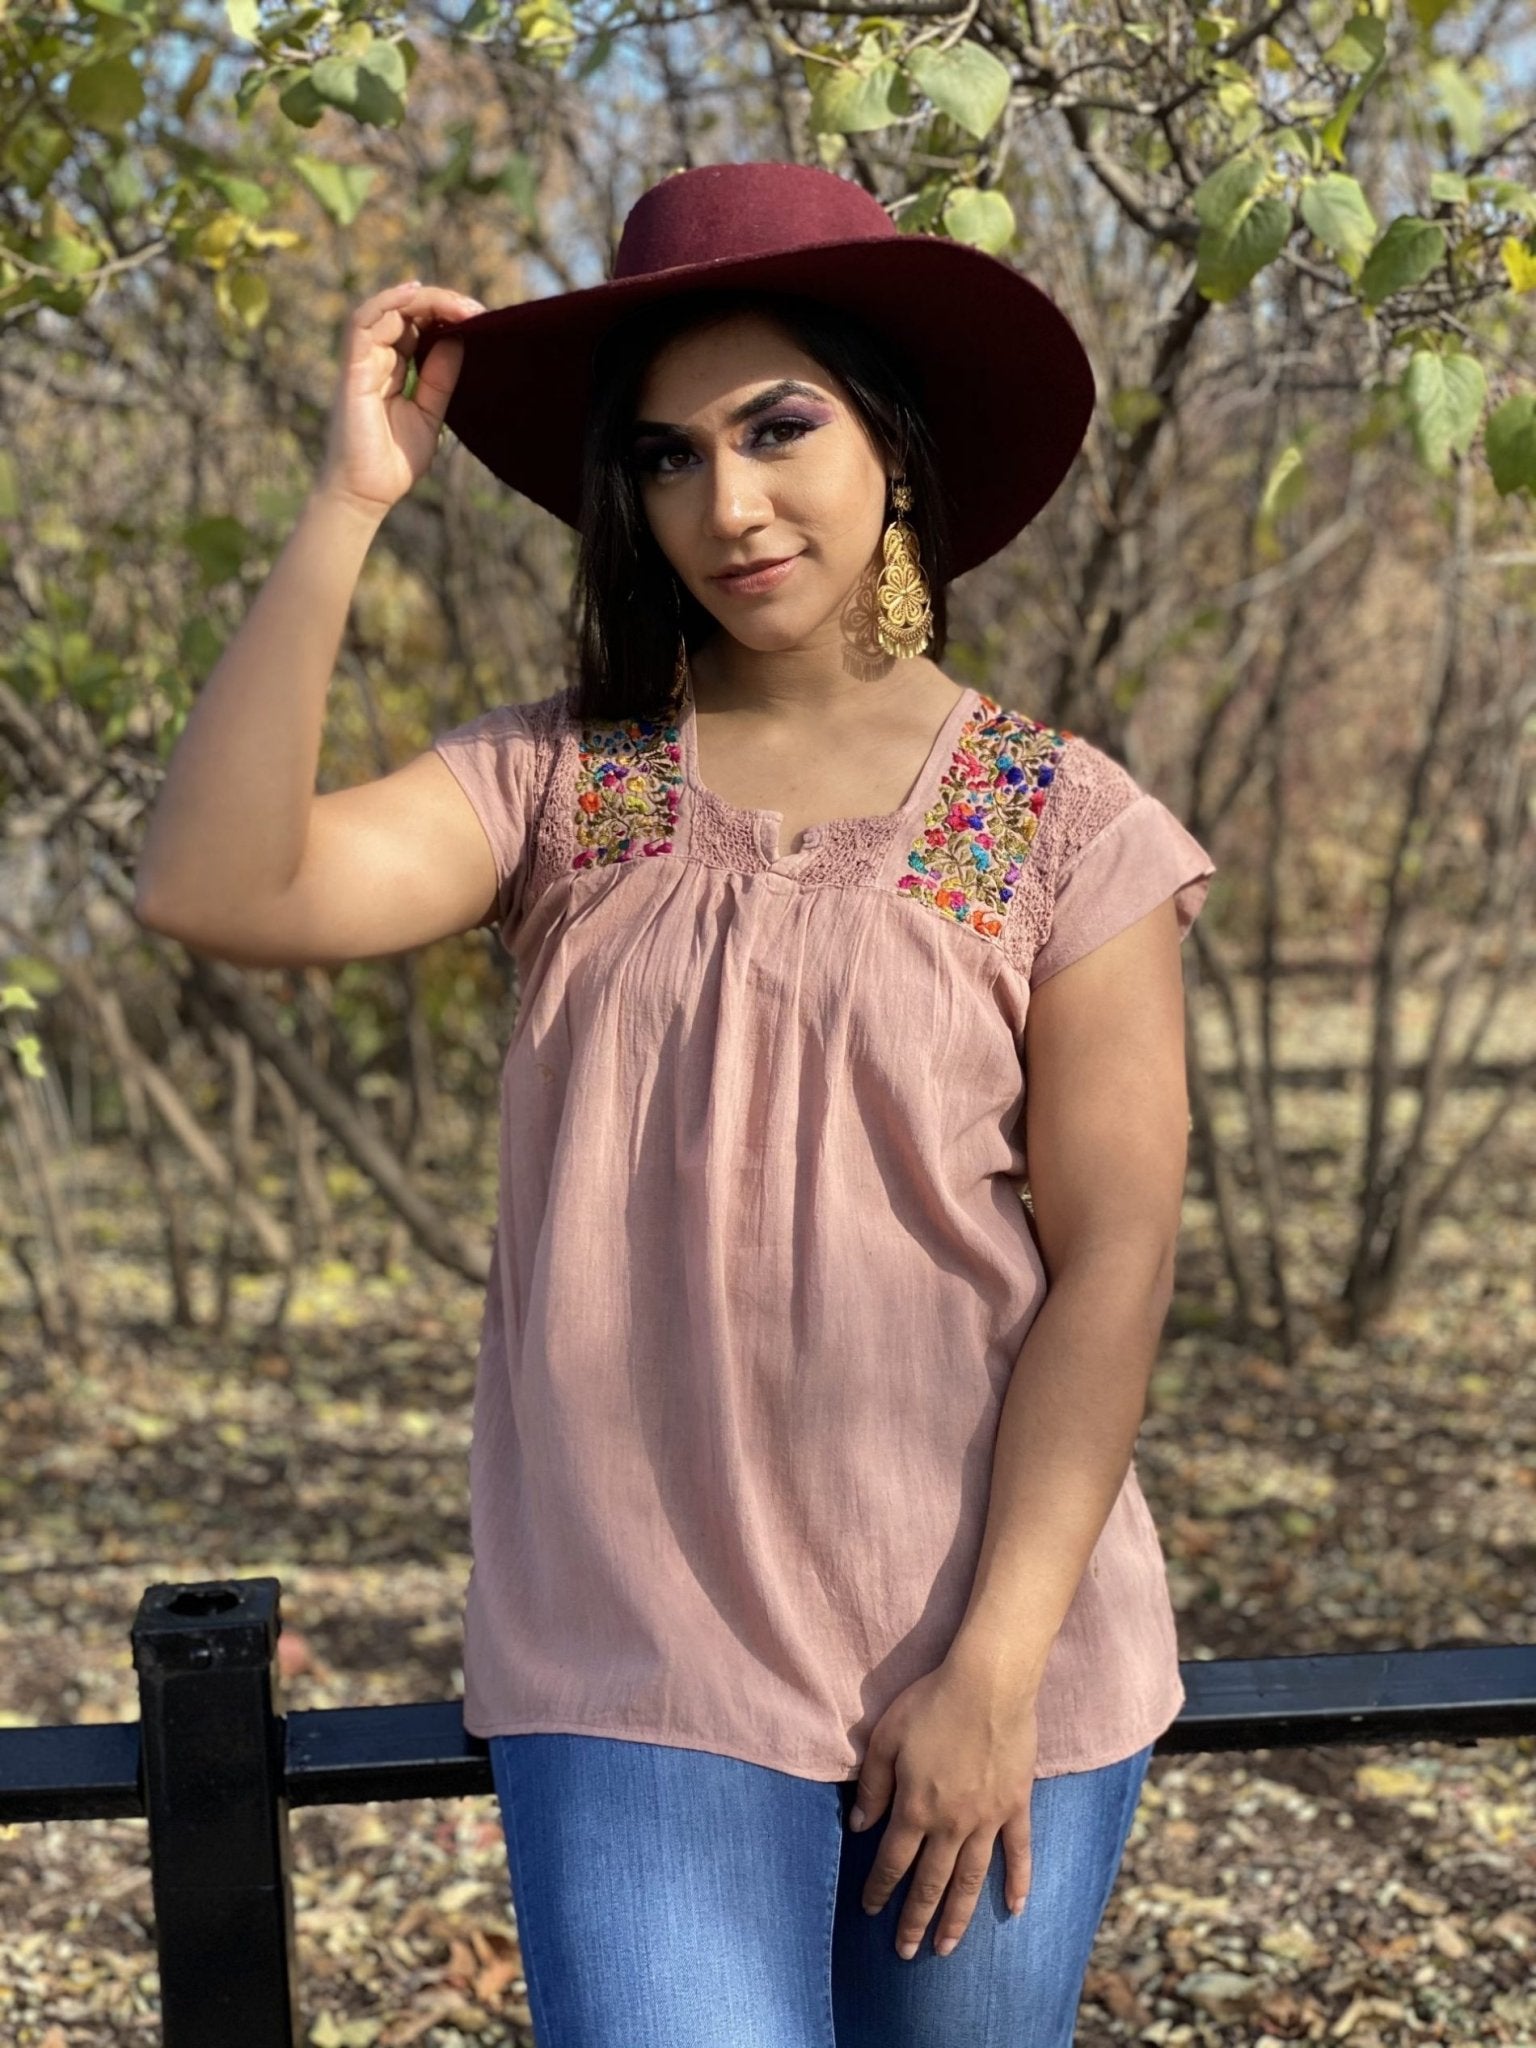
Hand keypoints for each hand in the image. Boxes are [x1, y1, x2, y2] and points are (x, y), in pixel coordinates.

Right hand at [314, 280, 486, 519]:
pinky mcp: (352, 369)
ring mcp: (362, 362)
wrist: (368, 493)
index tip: (480, 318)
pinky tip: (415, 292)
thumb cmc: (394, 461)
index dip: (445, 316)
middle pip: (405, 313)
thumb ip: (441, 379)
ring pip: (387, 310)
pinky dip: (387, 301)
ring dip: (423, 300)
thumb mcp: (431, 414)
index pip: (417, 327)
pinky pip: (362, 322)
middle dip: (442, 305)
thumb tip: (458, 340)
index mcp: (394, 370)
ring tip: (458, 305)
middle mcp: (377, 360)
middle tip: (476, 310)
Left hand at [850, 1649, 1040, 1959]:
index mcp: (915, 1807)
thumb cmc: (931, 1703)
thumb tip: (858, 1827)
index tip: (869, 1910)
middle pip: (930, 1882)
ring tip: (947, 1948)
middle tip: (907, 1953)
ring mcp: (988, 1819)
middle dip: (915, 1920)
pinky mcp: (1016, 1806)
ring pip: (970, 1880)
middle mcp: (951, 1824)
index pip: (892, 1861)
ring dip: (958, 1917)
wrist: (988, 1684)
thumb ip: (872, 1786)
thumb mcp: (885, 1737)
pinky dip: (1018, 1883)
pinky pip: (1019, 1853)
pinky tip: (1014, 1910)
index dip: (879, 1888)